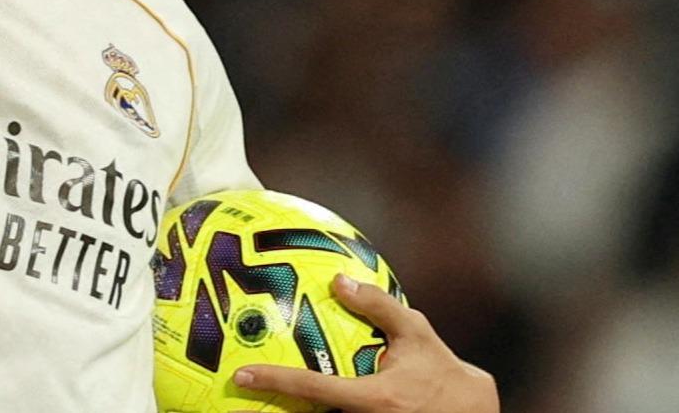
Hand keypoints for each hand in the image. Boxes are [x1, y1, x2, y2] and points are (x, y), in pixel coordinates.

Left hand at [231, 274, 496, 412]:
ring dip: (293, 410)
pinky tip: (292, 400)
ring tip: (254, 397)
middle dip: (274, 409)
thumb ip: (378, 306)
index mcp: (374, 399)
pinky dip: (314, 409)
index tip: (241, 376)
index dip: (276, 382)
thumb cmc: (442, 372)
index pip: (315, 389)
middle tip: (236, 392)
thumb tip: (339, 280)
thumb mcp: (416, 334)